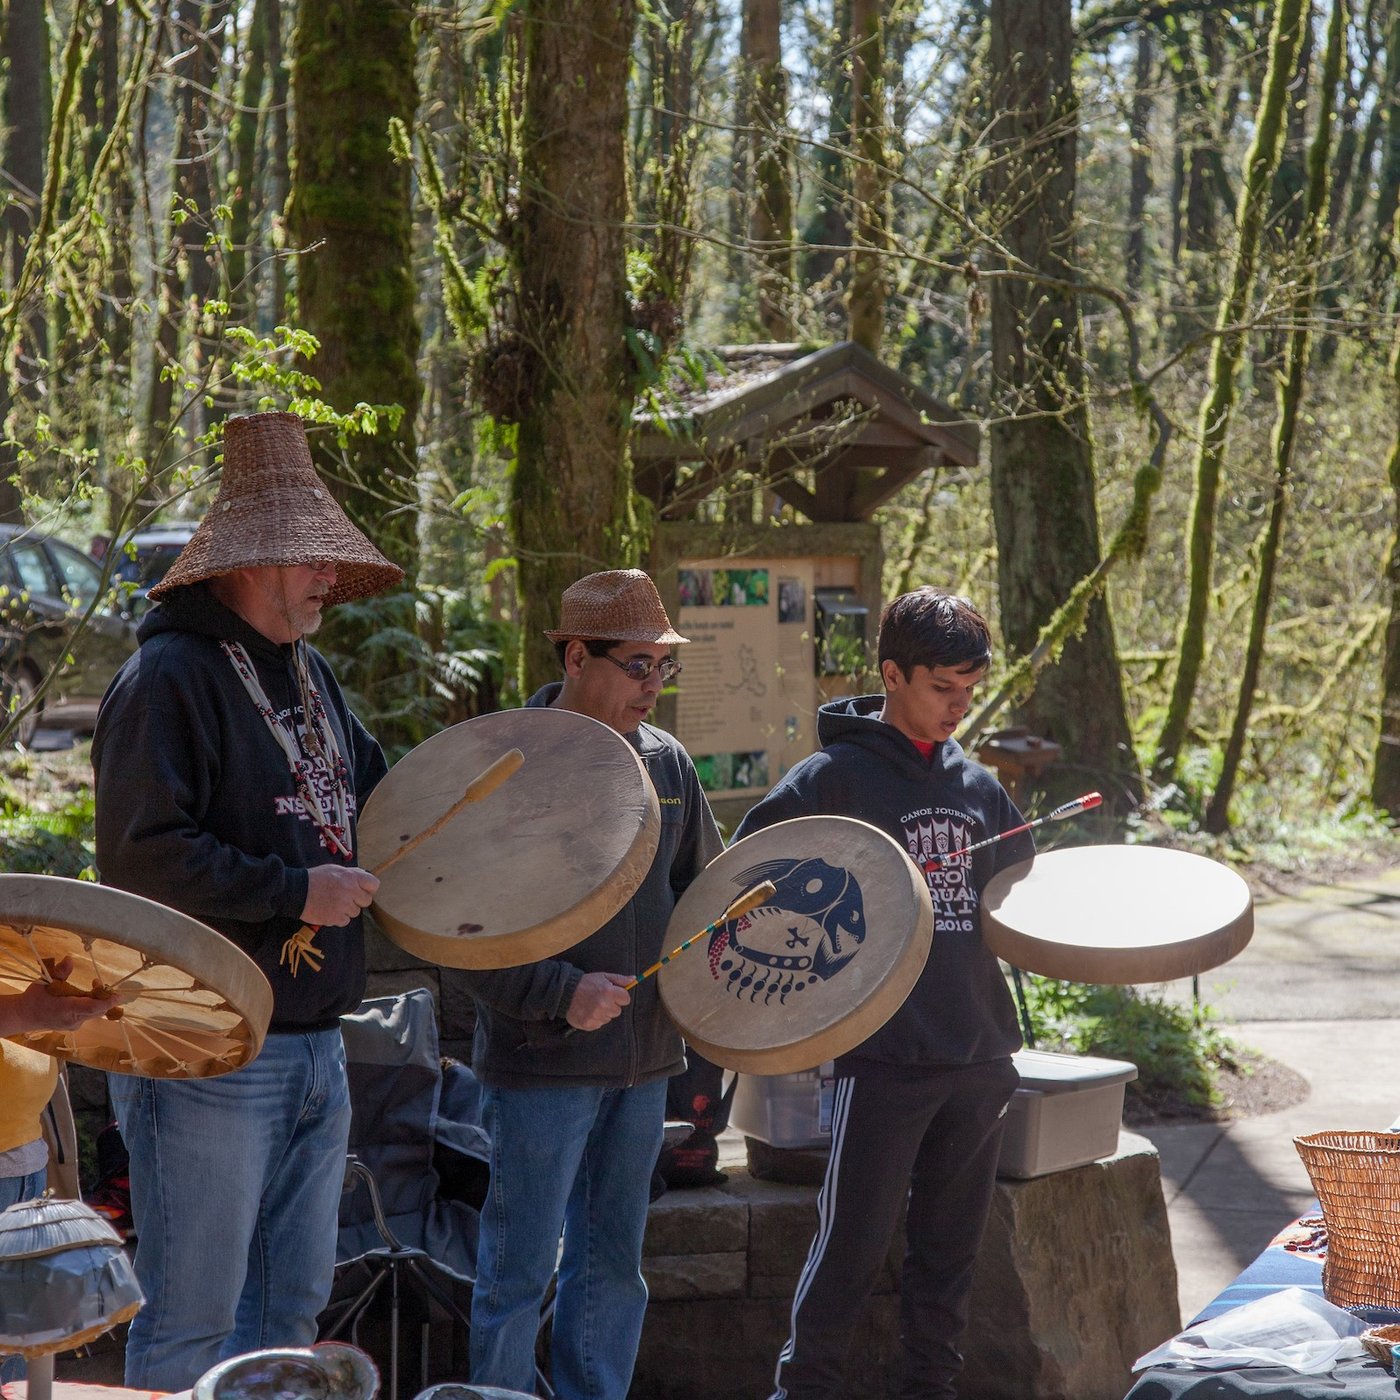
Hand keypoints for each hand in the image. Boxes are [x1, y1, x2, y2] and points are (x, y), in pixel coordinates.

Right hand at [0, 958, 121, 1037]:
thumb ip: (60, 971)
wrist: (24, 1015)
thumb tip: (70, 959)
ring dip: (97, 999)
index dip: (107, 1001)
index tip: (119, 995)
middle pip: (97, 1010)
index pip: (93, 1007)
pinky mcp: (74, 1026)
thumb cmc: (35, 997)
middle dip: (103, 996)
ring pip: (94, 1013)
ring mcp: (74, 1025)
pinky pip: (88, 1015)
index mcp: (67, 1009)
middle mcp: (73, 1020)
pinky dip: (91, 1005)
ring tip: (93, 986)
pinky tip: (84, 996)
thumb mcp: (45, 980)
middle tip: (96, 982)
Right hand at [301, 865, 378, 926]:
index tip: (362, 890)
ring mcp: (344, 905)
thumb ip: (351, 874)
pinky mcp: (336, 917)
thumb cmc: (315, 878)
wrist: (296, 891)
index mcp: (351, 877)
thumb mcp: (334, 869)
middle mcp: (350, 891)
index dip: (369, 888)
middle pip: (366, 901)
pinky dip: (338, 918)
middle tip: (345, 898)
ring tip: (333, 903)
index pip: (374, 884)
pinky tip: (328, 910)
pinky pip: (345, 921)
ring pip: (355, 912)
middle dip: (357, 900)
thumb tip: (364, 877)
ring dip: (347, 910)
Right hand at [566, 971, 631, 1031]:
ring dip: (604, 1013)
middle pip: (618, 1010)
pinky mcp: (589, 1024)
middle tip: (600, 998)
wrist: (565, 992)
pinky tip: (588, 1011)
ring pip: (609, 1018)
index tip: (613, 994)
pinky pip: (600, 1024)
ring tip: (593, 1004)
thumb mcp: (603, 976)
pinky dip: (595, 1019)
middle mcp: (604, 1005)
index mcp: (609, 992)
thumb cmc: (586, 983)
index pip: (626, 999)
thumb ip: (620, 979)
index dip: (620, 996)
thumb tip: (634, 979)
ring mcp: (596, 1016)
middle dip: (612, 1005)